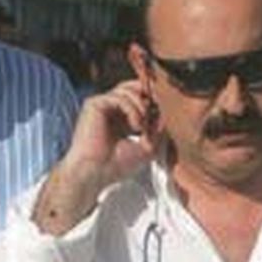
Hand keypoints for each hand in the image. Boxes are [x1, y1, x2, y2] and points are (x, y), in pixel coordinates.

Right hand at [34, 80, 156, 234]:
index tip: (165, 113)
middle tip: (159, 110)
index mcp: (120, 120)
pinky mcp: (94, 104)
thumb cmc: (117, 165)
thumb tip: (167, 114)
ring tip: (142, 127)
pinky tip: (135, 126)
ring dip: (141, 107)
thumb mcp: (147, 147)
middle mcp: (109, 110)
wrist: (95, 172)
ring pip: (128, 91)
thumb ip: (157, 130)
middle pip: (132, 88)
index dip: (153, 103)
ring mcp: (101, 106)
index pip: (138, 100)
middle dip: (149, 98)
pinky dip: (132, 109)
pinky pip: (119, 97)